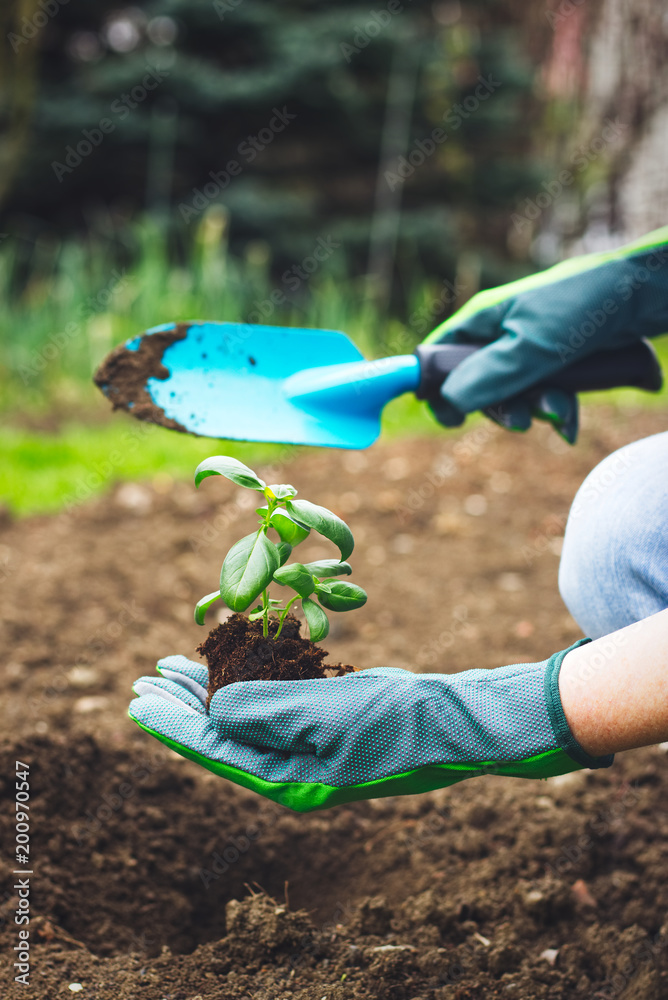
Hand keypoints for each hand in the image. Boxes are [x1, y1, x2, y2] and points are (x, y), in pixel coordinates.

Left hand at [129, 645, 611, 811]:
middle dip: (182, 707)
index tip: (137, 701)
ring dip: (209, 691)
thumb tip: (213, 709)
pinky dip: (246, 682)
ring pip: (244, 718)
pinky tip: (232, 664)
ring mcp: (308, 746)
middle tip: (143, 680)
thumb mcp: (326, 716)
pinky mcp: (324, 722)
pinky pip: (271, 703)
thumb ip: (265, 712)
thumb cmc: (394, 723)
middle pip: (221, 736)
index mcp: (287, 780)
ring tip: (174, 669)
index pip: (214, 750)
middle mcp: (291, 769)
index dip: (173, 725)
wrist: (452, 721)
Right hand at [424, 227, 667, 441]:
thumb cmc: (586, 304)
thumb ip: (491, 374)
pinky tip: (571, 423)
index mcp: (484, 319)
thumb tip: (449, 401)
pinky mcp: (561, 361)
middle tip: (523, 421)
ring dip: (539, 410)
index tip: (449, 418)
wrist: (647, 290)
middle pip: (479, 385)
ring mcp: (532, 348)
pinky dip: (559, 411)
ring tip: (563, 414)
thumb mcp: (534, 344)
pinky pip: (547, 395)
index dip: (437, 388)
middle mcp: (503, 332)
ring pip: (517, 395)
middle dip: (503, 408)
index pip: (439, 356)